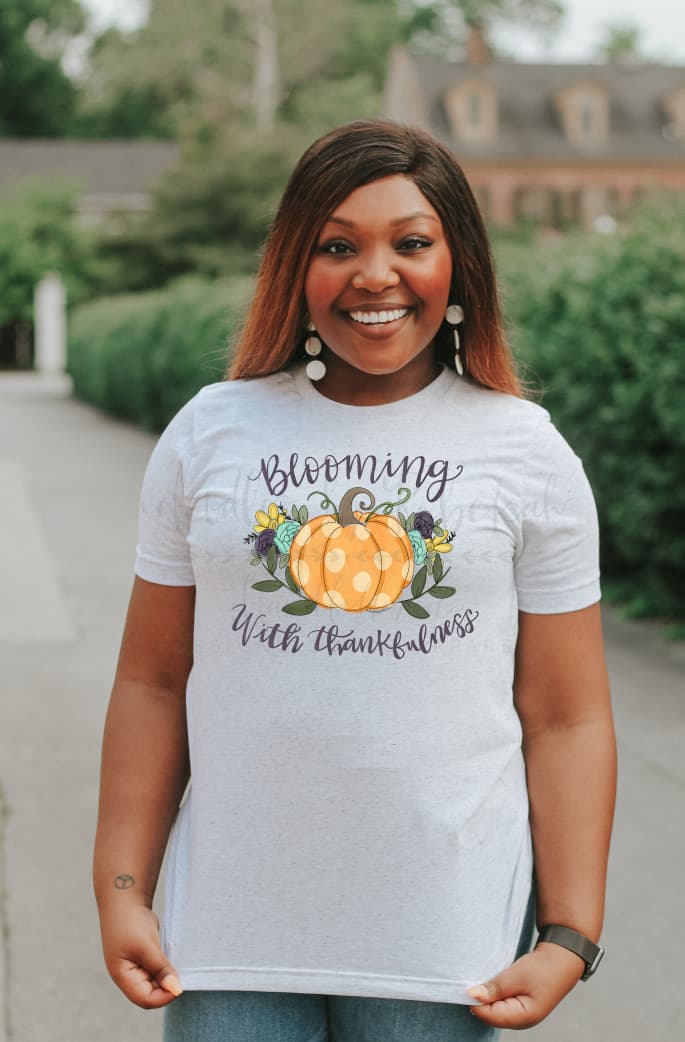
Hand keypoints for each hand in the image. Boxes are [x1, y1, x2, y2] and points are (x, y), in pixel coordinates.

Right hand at [98, 901, 182, 1008]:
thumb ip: (160, 969)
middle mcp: (127, 975)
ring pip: (154, 982)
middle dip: (166, 988)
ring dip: (166, 977)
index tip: (181, 985)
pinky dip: (165, 968)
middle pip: (150, 994)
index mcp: (122, 976)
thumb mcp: (147, 946)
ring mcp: (134, 966)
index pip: (145, 999)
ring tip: (178, 966)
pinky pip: (155, 970)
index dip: (164, 996)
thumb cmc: (130, 922)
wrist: (124, 898)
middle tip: (183, 975)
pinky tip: (173, 959)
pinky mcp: (141, 957)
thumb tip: (176, 989)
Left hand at [467, 942, 585, 1028]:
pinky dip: (493, 995)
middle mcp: (522, 1020)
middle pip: (490, 1015)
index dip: (475, 1001)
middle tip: (472, 980)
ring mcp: (522, 1014)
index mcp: (524, 1017)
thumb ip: (495, 988)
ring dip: (487, 996)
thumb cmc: (542, 967)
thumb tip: (472, 996)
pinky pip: (500, 1005)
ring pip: (494, 1010)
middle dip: (480, 1000)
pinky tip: (490, 984)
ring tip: (482, 980)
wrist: (562, 957)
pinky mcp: (521, 1005)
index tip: (464, 984)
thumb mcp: (516, 975)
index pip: (489, 1015)